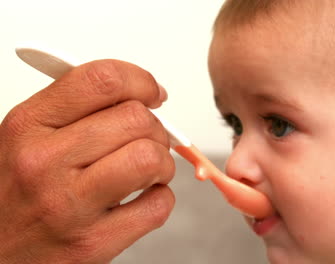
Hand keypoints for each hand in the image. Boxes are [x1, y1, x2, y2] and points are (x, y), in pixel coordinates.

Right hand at [0, 60, 174, 263]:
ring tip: (148, 172)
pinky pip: (156, 206)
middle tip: (148, 141)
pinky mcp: (92, 243)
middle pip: (135, 119)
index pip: (102, 80)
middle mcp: (44, 162)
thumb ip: (77, 110)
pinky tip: (141, 200)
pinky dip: (160, 199)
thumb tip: (139, 95)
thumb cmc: (18, 194)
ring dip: (162, 163)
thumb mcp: (29, 139)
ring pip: (149, 158)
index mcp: (29, 125)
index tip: (152, 94)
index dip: (141, 82)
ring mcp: (68, 205)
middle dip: (155, 128)